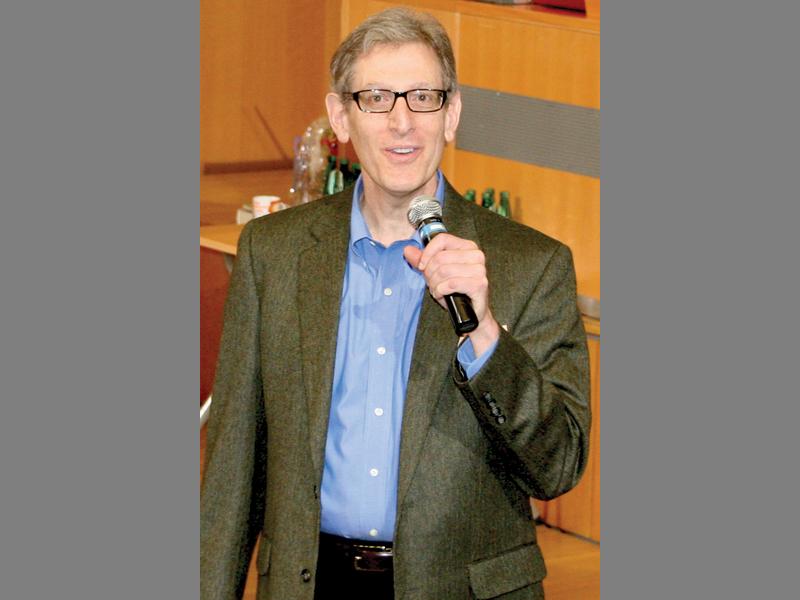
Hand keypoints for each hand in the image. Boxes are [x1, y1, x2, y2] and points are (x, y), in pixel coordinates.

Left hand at [404, 233, 499, 355]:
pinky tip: (442, 295)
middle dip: (430, 273)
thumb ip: (422, 261)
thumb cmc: (455, 292)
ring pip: (444, 270)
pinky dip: (441, 291)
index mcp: (467, 247)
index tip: (422, 266)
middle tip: (432, 283)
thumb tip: (408, 250)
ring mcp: (479, 269)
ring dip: (435, 284)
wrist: (471, 314)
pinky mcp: (479, 284)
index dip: (427, 252)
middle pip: (441, 257)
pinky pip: (451, 283)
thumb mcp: (436, 274)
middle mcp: (476, 255)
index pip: (442, 239)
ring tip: (437, 290)